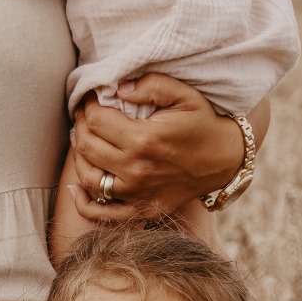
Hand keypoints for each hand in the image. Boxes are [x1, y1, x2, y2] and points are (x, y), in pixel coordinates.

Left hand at [70, 76, 246, 223]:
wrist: (226, 159)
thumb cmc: (204, 123)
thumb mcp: (184, 95)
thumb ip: (151, 85)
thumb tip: (119, 88)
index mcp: (144, 139)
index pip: (95, 121)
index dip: (86, 106)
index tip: (90, 98)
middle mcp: (136, 169)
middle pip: (86, 146)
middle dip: (80, 125)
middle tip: (85, 114)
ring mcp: (137, 194)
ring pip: (88, 178)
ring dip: (79, 156)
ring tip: (83, 139)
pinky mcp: (142, 210)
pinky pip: (103, 214)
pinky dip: (83, 203)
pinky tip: (75, 187)